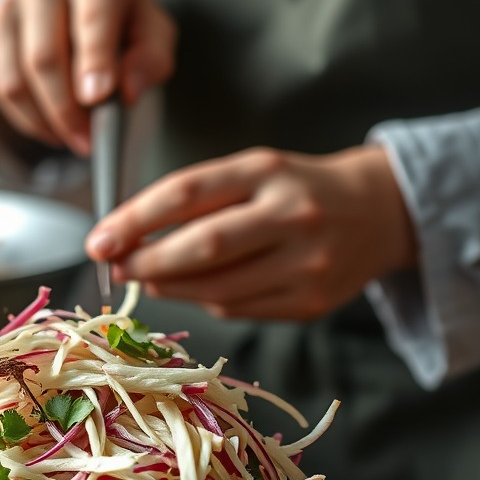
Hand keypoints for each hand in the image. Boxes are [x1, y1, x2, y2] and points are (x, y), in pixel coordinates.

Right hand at [0, 0, 175, 155]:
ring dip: (46, 122)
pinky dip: (28, 119)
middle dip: (67, 110)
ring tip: (73, 138)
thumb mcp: (154, 34)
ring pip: (15, 81)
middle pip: (44, 57)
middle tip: (89, 141)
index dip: (94, 61)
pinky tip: (52, 124)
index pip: (91, 19)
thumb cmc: (122, 25)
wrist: (77, 8)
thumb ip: (151, 58)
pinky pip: (0, 91)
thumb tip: (128, 91)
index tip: (97, 98)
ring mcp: (8, 7)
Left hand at [85, 145, 417, 320]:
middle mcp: (292, 215)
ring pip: (217, 288)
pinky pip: (239, 308)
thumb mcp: (253, 171)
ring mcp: (307, 263)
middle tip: (115, 266)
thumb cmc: (298, 188)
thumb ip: (198, 197)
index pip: (187, 192)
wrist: (380, 212)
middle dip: (146, 261)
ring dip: (168, 287)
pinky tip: (194, 289)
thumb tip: (131, 238)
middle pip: (202, 246)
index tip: (99, 238)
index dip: (134, 219)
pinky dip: (205, 301)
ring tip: (145, 277)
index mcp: (268, 170)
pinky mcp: (312, 302)